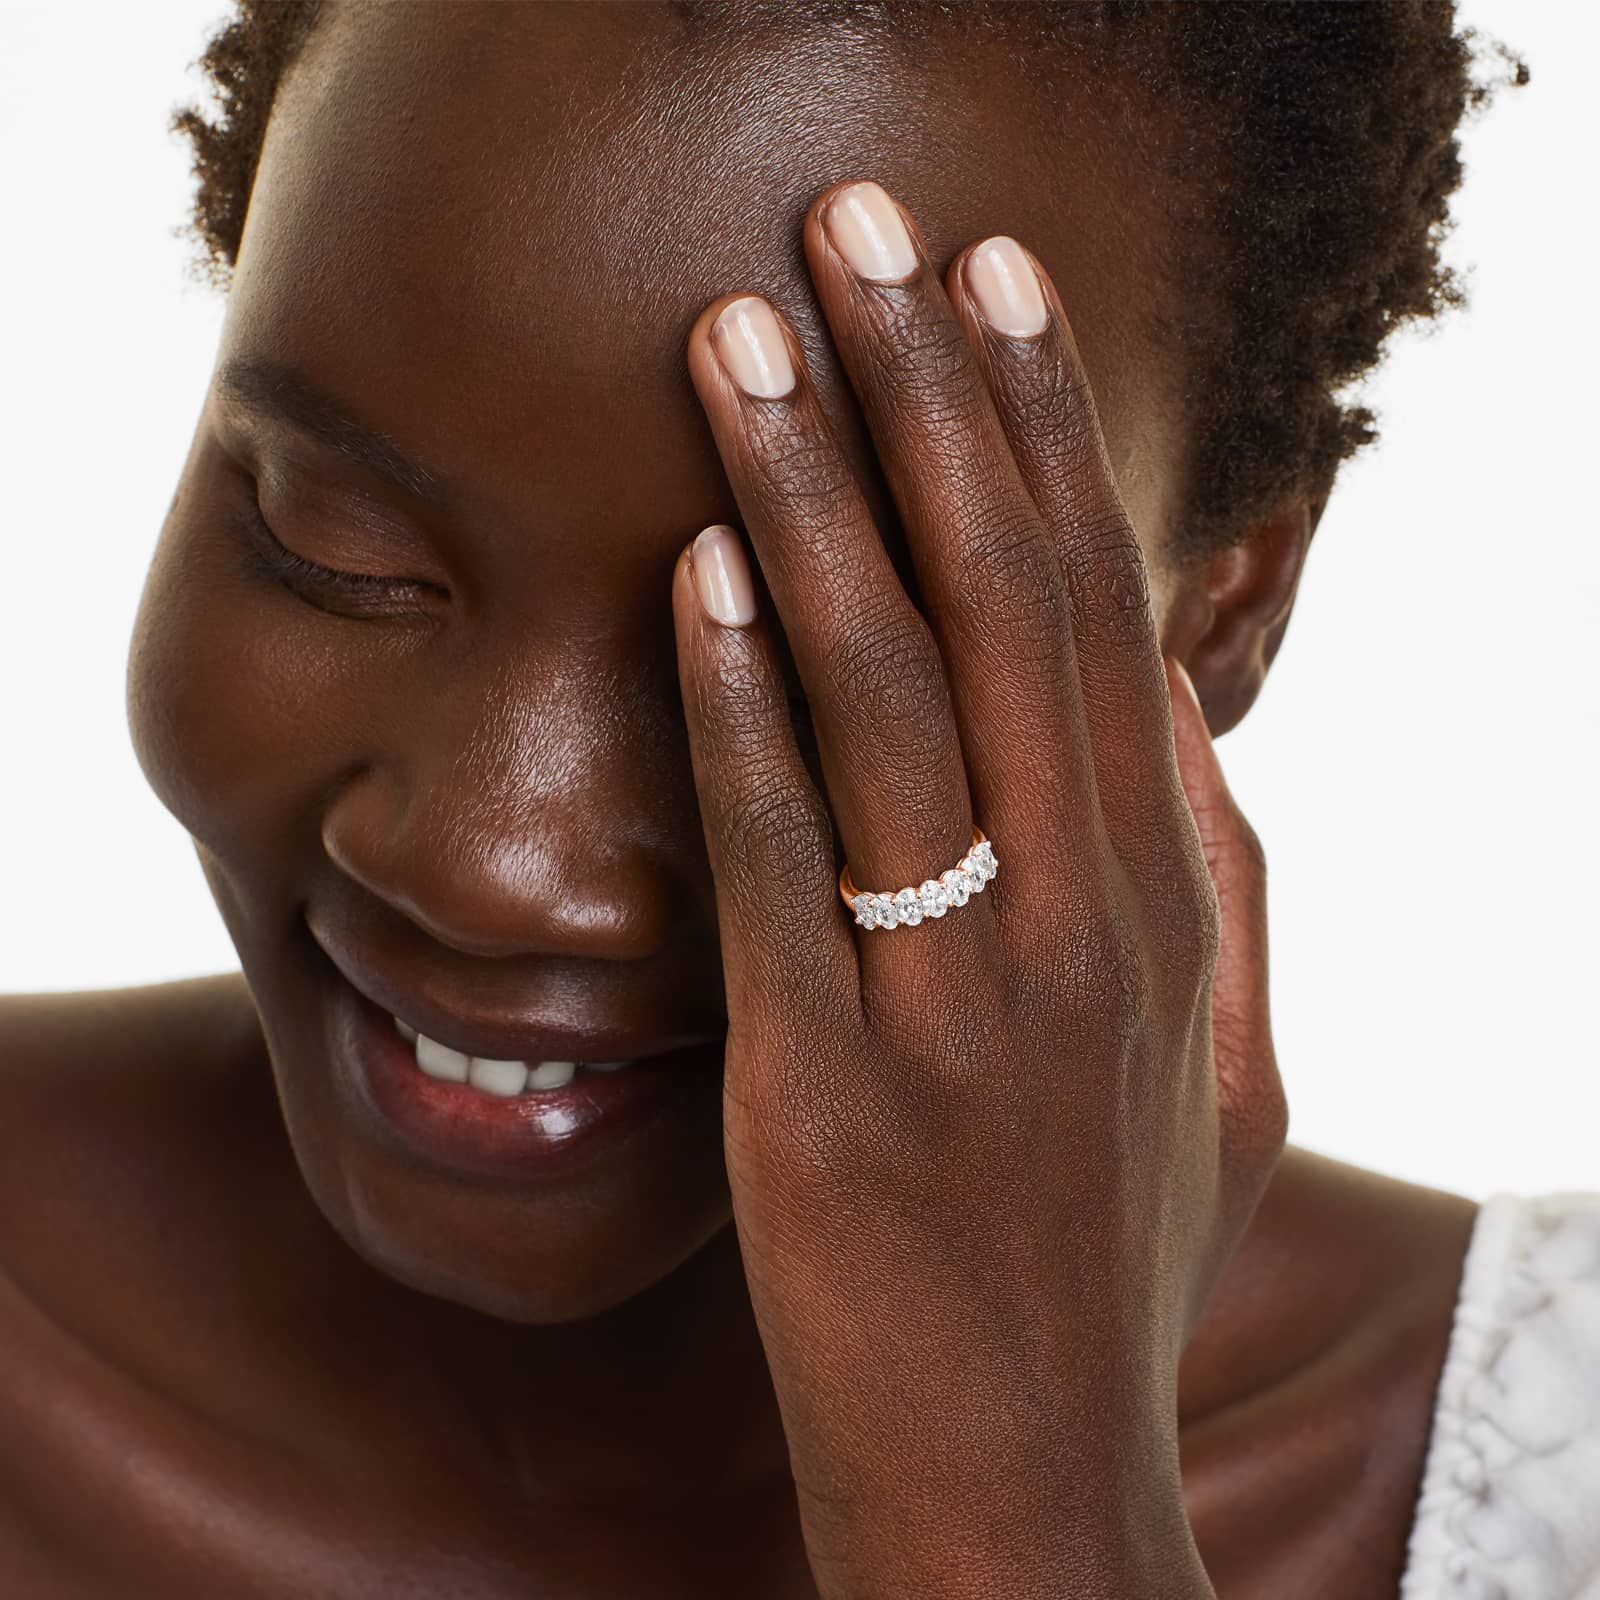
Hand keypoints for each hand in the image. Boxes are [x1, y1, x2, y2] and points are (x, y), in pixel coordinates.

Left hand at [671, 181, 1284, 1598]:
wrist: (1022, 1482)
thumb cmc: (1101, 1262)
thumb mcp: (1218, 1071)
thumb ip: (1223, 886)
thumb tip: (1184, 722)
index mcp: (1163, 898)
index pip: (1102, 610)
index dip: (1050, 434)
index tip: (994, 287)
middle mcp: (1081, 918)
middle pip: (1009, 601)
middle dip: (933, 395)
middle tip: (864, 228)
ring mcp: (958, 1000)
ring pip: (890, 695)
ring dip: (811, 498)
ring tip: (739, 340)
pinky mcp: (828, 1086)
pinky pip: (783, 862)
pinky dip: (738, 710)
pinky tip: (693, 578)